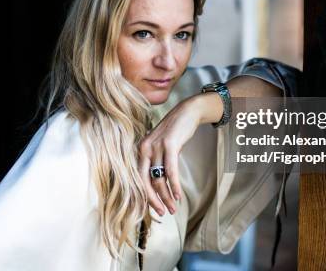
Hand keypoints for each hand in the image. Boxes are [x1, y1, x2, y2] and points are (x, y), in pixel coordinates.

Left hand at [138, 76, 281, 215]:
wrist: (188, 111)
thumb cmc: (176, 132)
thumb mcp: (162, 147)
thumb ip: (157, 163)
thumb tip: (157, 187)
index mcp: (140, 150)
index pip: (137, 178)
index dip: (144, 196)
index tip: (153, 209)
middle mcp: (144, 148)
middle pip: (144, 181)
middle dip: (153, 200)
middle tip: (163, 213)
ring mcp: (156, 146)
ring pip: (159, 179)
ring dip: (167, 196)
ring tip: (173, 208)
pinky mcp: (169, 145)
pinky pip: (170, 171)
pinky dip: (174, 185)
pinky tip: (178, 195)